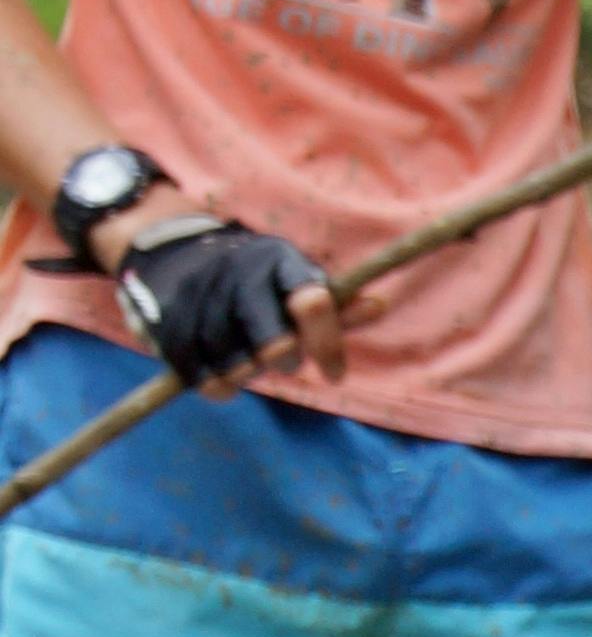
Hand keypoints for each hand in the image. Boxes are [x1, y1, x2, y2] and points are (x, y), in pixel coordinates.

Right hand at [117, 213, 342, 389]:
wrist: (177, 252)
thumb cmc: (256, 279)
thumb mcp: (293, 279)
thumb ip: (335, 304)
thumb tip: (378, 306)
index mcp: (279, 261)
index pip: (312, 305)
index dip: (327, 345)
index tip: (335, 375)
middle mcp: (239, 275)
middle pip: (275, 344)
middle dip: (284, 359)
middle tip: (281, 359)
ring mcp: (200, 297)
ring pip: (236, 363)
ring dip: (247, 374)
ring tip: (248, 365)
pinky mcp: (168, 322)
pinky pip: (199, 374)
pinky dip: (216, 384)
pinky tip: (223, 377)